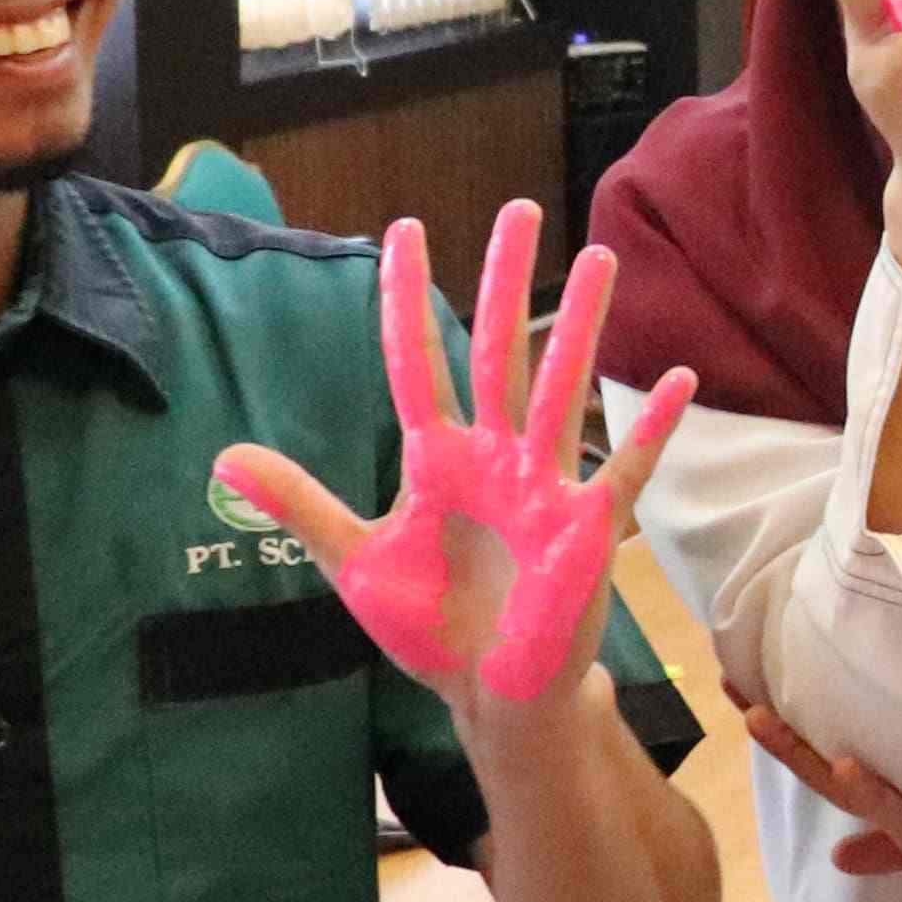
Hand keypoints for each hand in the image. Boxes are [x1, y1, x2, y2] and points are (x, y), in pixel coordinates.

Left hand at [222, 202, 696, 709]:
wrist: (490, 691)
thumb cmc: (431, 626)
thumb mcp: (354, 559)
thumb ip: (301, 503)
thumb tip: (222, 455)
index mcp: (437, 458)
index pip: (416, 362)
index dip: (406, 299)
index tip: (402, 230)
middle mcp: (494, 456)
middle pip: (499, 352)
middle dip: (505, 282)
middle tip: (518, 210)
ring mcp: (544, 486)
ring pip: (562, 388)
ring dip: (581, 326)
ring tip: (601, 259)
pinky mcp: (587, 527)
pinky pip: (623, 468)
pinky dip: (650, 428)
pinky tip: (678, 381)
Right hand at [748, 704, 901, 900]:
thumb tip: (863, 803)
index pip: (834, 751)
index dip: (791, 722)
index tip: (748, 678)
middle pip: (827, 771)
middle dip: (779, 734)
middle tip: (735, 693)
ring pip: (851, 794)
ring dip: (805, 758)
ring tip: (764, 721)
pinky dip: (877, 795)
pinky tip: (846, 764)